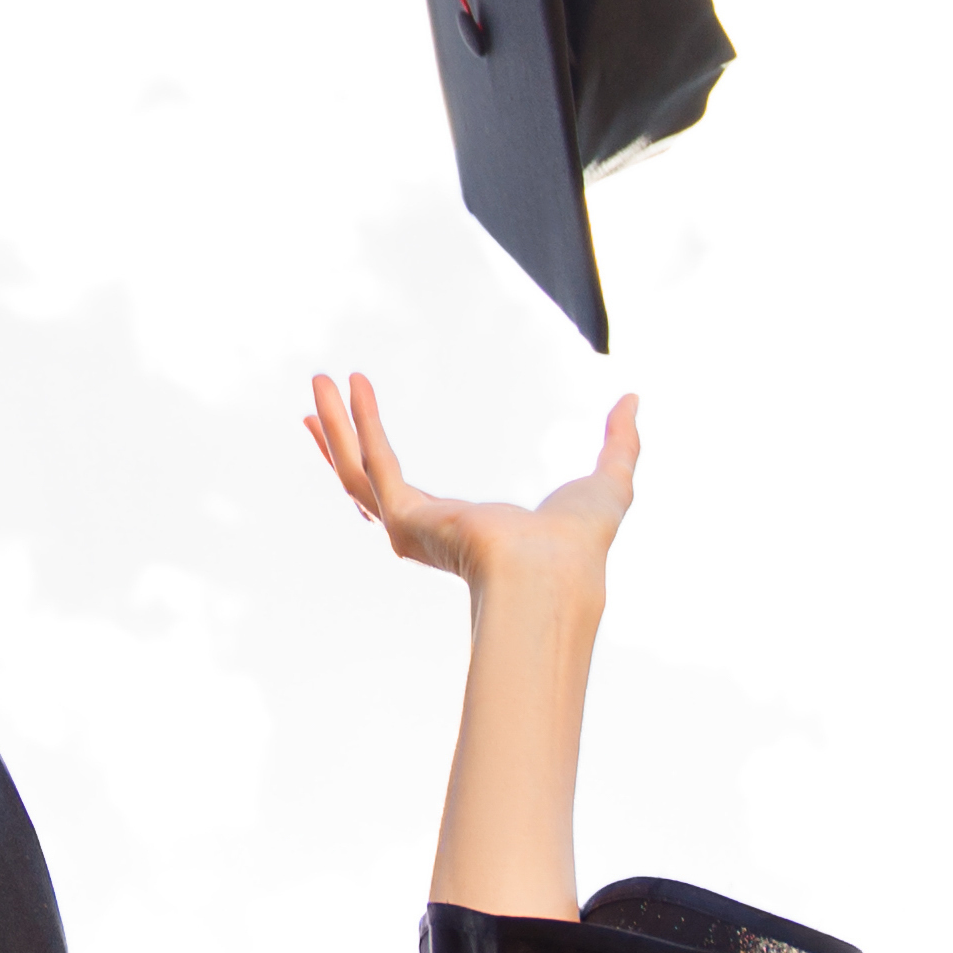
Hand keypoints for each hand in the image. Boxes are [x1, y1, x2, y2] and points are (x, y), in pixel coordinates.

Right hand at [308, 372, 638, 614]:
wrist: (556, 572)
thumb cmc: (580, 543)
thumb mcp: (607, 480)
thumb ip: (619, 442)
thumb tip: (635, 401)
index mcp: (461, 533)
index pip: (404, 494)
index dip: (379, 460)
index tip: (362, 433)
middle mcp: (426, 534)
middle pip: (364, 483)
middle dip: (340, 440)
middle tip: (319, 402)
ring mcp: (411, 529)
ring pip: (355, 471)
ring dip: (335, 425)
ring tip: (318, 380)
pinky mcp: (406, 519)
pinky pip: (373, 463)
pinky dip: (360, 423)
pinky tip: (353, 386)